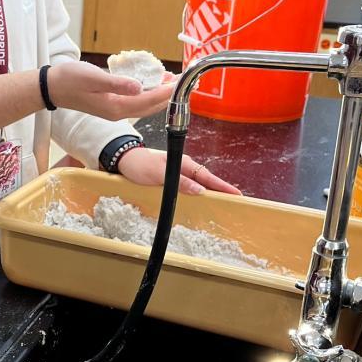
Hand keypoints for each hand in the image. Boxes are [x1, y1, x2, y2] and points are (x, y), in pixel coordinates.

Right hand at [46, 61, 174, 120]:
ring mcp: (114, 110)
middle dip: (167, 96)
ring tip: (171, 81)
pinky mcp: (111, 105)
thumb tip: (139, 87)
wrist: (52, 88)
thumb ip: (117, 83)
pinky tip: (152, 84)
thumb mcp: (94, 78)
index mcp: (115, 108)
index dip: (165, 92)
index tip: (179, 82)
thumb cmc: (70, 80)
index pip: (147, 101)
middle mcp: (118, 112)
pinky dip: (147, 93)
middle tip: (183, 82)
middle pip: (150, 107)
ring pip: (144, 105)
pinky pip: (136, 102)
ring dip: (159, 95)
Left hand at [117, 146, 241, 195]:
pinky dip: (198, 192)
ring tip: (223, 201)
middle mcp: (184, 168)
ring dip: (210, 192)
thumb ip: (178, 182)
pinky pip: (189, 186)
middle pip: (207, 181)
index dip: (222, 186)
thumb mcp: (158, 174)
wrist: (125, 160)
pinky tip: (202, 199)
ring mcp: (179, 173)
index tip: (236, 194)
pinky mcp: (172, 179)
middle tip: (235, 200)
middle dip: (221, 190)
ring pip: (199, 184)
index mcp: (184, 164)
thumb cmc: (140, 165)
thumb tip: (199, 190)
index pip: (207, 177)